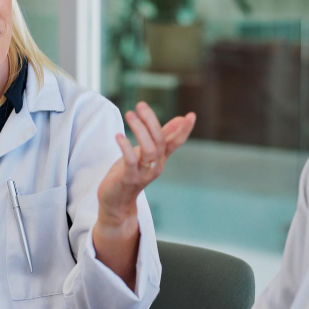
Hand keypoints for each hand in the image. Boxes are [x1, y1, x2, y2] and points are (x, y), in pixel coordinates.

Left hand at [97, 102, 195, 228]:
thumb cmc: (130, 174)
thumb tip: (180, 119)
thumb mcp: (146, 153)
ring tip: (130, 114)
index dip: (184, 130)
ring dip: (139, 130)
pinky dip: (125, 147)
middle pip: (159, 141)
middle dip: (151, 121)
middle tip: (140, 105)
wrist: (117, 203)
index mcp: (161, 158)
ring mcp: (143, 173)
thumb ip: (163, 137)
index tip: (191, 115)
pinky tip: (118, 136)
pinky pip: (131, 161)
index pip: (175, 142)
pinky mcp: (129, 178)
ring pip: (148, 149)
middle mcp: (156, 166)